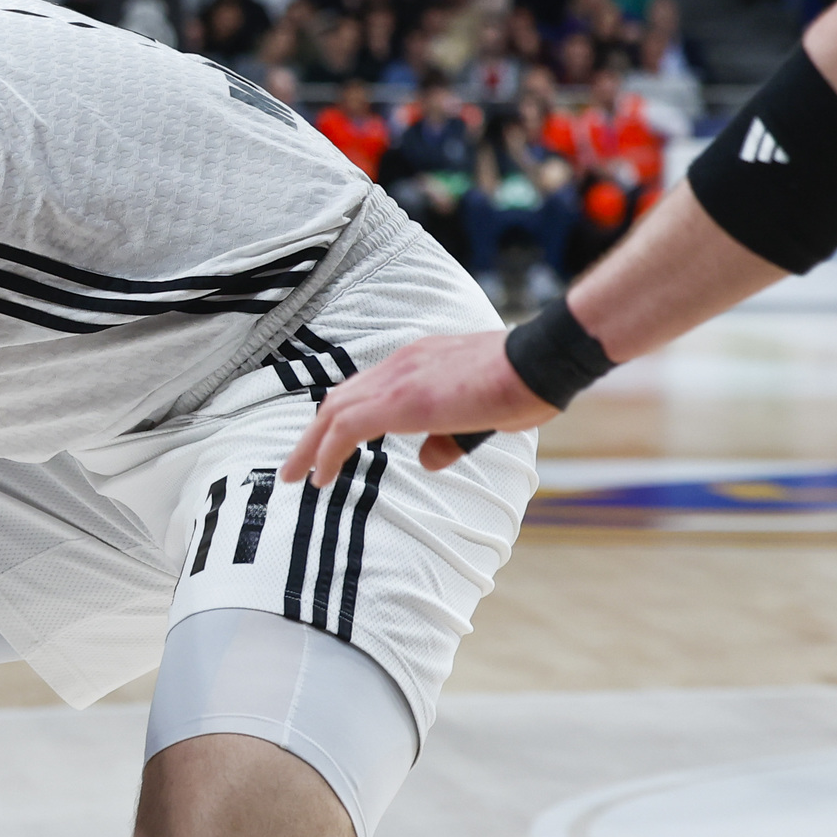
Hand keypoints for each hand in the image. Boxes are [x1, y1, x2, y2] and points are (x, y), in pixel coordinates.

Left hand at [280, 331, 553, 486]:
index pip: (364, 389)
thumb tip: (428, 460)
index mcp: (416, 361)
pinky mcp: (403, 400)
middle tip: (295, 465)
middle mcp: (400, 364)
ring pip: (334, 411)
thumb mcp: (479, 417)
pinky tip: (321, 475)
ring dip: (311, 445)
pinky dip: (328, 451)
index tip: (326, 445)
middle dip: (313, 433)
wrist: (540, 362)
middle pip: (340, 398)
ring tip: (296, 475)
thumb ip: (448, 437)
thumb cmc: (523, 385)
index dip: (340, 418)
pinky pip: (349, 427)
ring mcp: (399, 378)